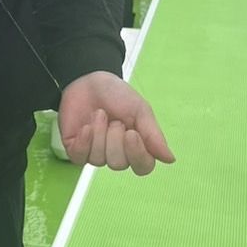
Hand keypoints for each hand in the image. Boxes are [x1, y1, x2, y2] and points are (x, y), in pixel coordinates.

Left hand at [58, 71, 173, 175]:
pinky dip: (83, 141)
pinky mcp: (76, 149)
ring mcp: (95, 153)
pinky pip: (79, 157)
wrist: (89, 80)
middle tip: (114, 119)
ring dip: (99, 133)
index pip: (143, 167)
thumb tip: (170, 159)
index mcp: (136, 146)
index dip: (137, 154)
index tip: (131, 133)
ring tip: (99, 114)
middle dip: (114, 138)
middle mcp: (117, 154)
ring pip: (98, 160)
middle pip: (118, 164)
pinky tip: (85, 127)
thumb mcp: (140, 110)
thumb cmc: (118, 95)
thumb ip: (153, 135)